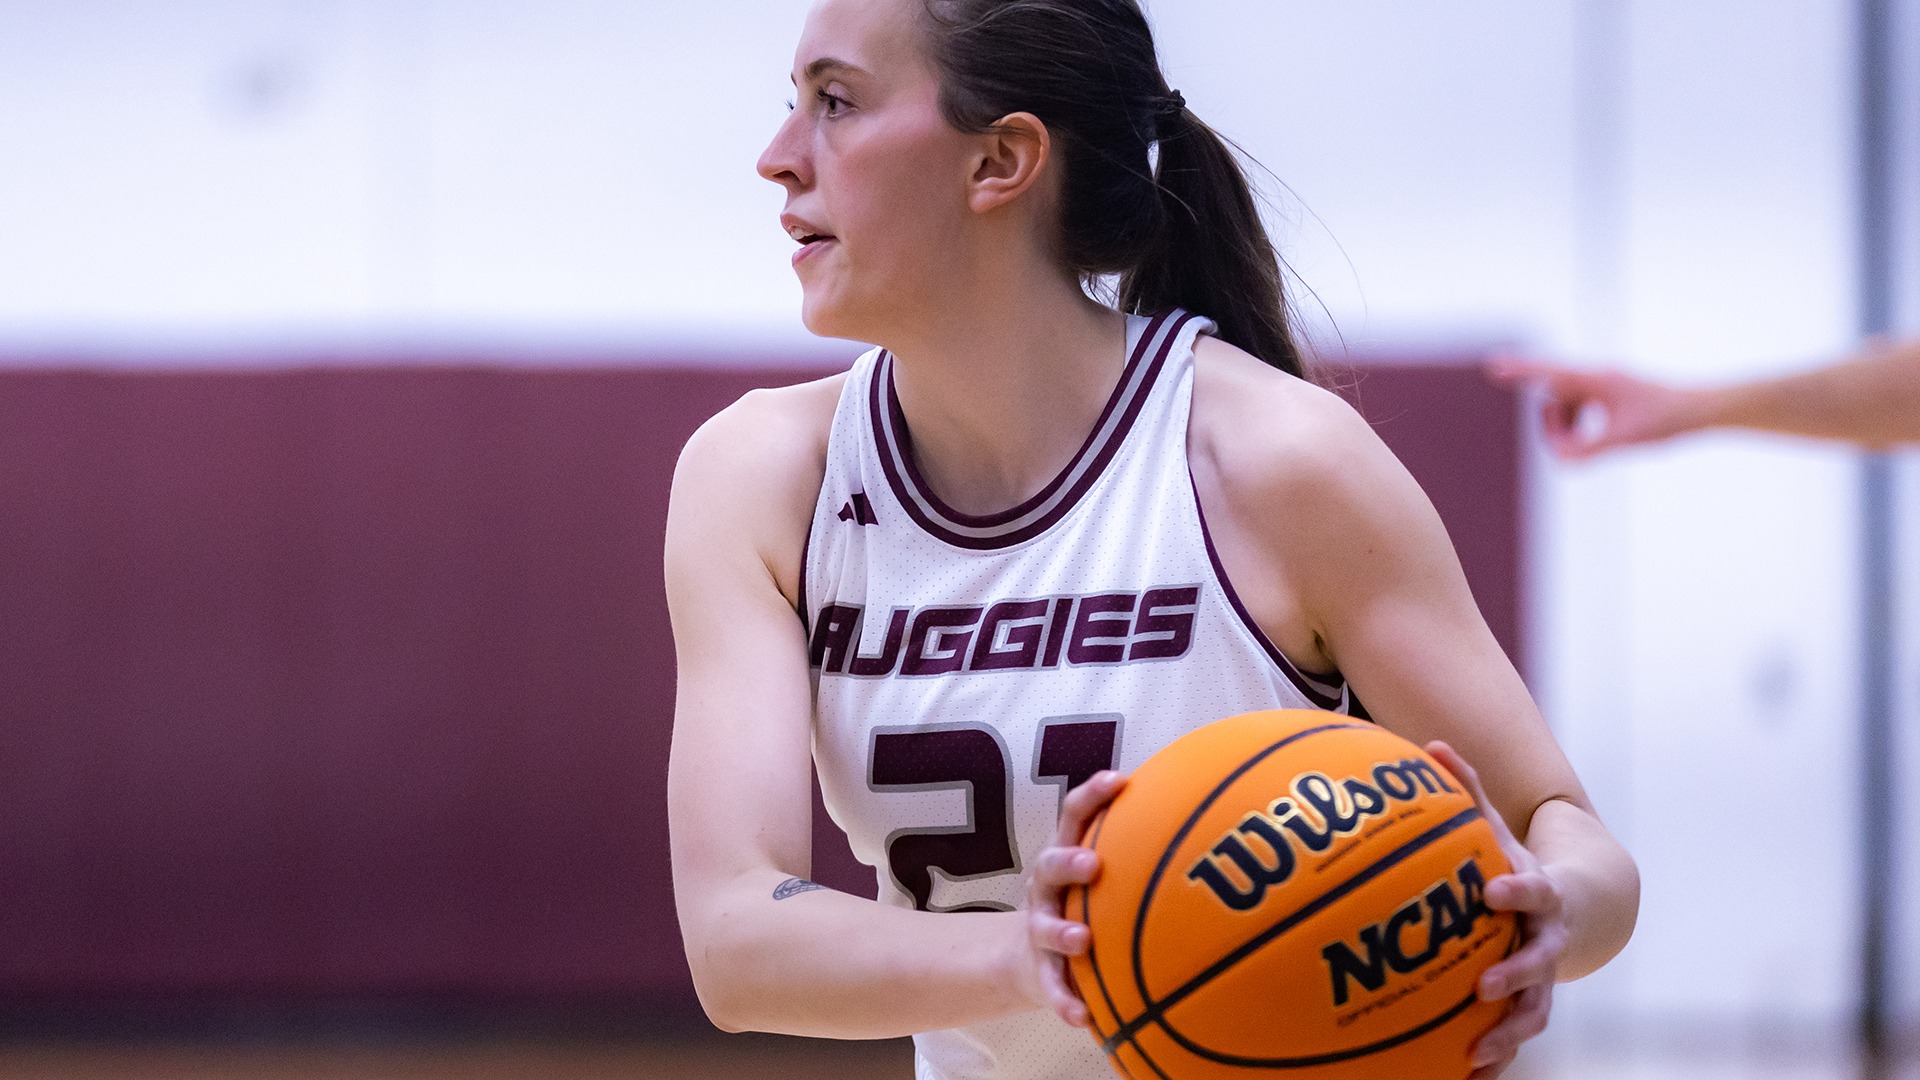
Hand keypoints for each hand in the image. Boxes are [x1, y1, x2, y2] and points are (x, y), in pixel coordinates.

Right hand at [1017, 769, 1126, 1026]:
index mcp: (1066, 856)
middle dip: (1069, 861)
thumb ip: (1144, 854)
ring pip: (1045, 926)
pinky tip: (1085, 1020)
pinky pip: (1052, 988)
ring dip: (1062, 932)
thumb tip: (1217, 830)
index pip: (1075, 816)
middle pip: (1050, 864)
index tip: (1118, 780)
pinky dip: (1066, 1002)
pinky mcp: (1040, 971)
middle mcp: (1048, 887)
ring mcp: (1040, 928)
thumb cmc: (1085, 906)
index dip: (1092, 795)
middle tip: (1092, 864)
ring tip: (1082, 941)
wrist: (1030, 961)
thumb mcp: (1104, 877)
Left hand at [1426, 742, 1568, 1078]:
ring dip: (1507, 1033)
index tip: (1494, 892)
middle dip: (1516, 975)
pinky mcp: (1527, 1006)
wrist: (1576, 910)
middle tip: (1484, 986)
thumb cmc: (1517, 865)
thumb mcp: (1498, 829)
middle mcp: (1547, 942)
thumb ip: (1467, 790)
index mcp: (1540, 897)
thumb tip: (1431, 745)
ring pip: (1532, 1012)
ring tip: (1474, 1054)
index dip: (1517, 892)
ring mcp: (1542, 979)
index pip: (1534, 892)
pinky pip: (1512, 1039)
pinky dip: (1494, 1061)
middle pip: (1539, 963)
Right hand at [1488, 356, 1706, 459]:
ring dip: (1568, 430)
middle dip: (1554, 426)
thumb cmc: (1665, 419)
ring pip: (1563, 407)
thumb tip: (1561, 459)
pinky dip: (1580, 429)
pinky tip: (1602, 441)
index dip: (1519, 371)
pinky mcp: (1606, 396)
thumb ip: (1588, 451)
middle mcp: (1594, 377)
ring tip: (1592, 447)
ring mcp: (1599, 386)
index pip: (1548, 372)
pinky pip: (1576, 411)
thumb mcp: (1625, 438)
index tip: (1493, 366)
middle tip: (1573, 450)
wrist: (1699, 409)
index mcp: (1596, 378)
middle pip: (1552, 397)